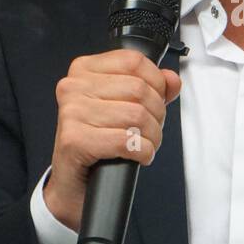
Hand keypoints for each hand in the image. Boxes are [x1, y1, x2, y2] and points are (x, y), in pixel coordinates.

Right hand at [43, 49, 181, 231]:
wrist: (72, 182)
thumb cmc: (97, 141)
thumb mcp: (124, 106)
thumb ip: (151, 88)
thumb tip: (172, 79)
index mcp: (84, 70)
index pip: (134, 61)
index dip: (156, 82)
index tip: (156, 100)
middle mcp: (73, 87)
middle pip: (139, 89)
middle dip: (156, 114)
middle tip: (150, 130)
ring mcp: (71, 113)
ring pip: (136, 115)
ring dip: (151, 137)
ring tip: (145, 144)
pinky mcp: (74, 140)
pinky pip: (126, 141)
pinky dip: (142, 152)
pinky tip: (138, 156)